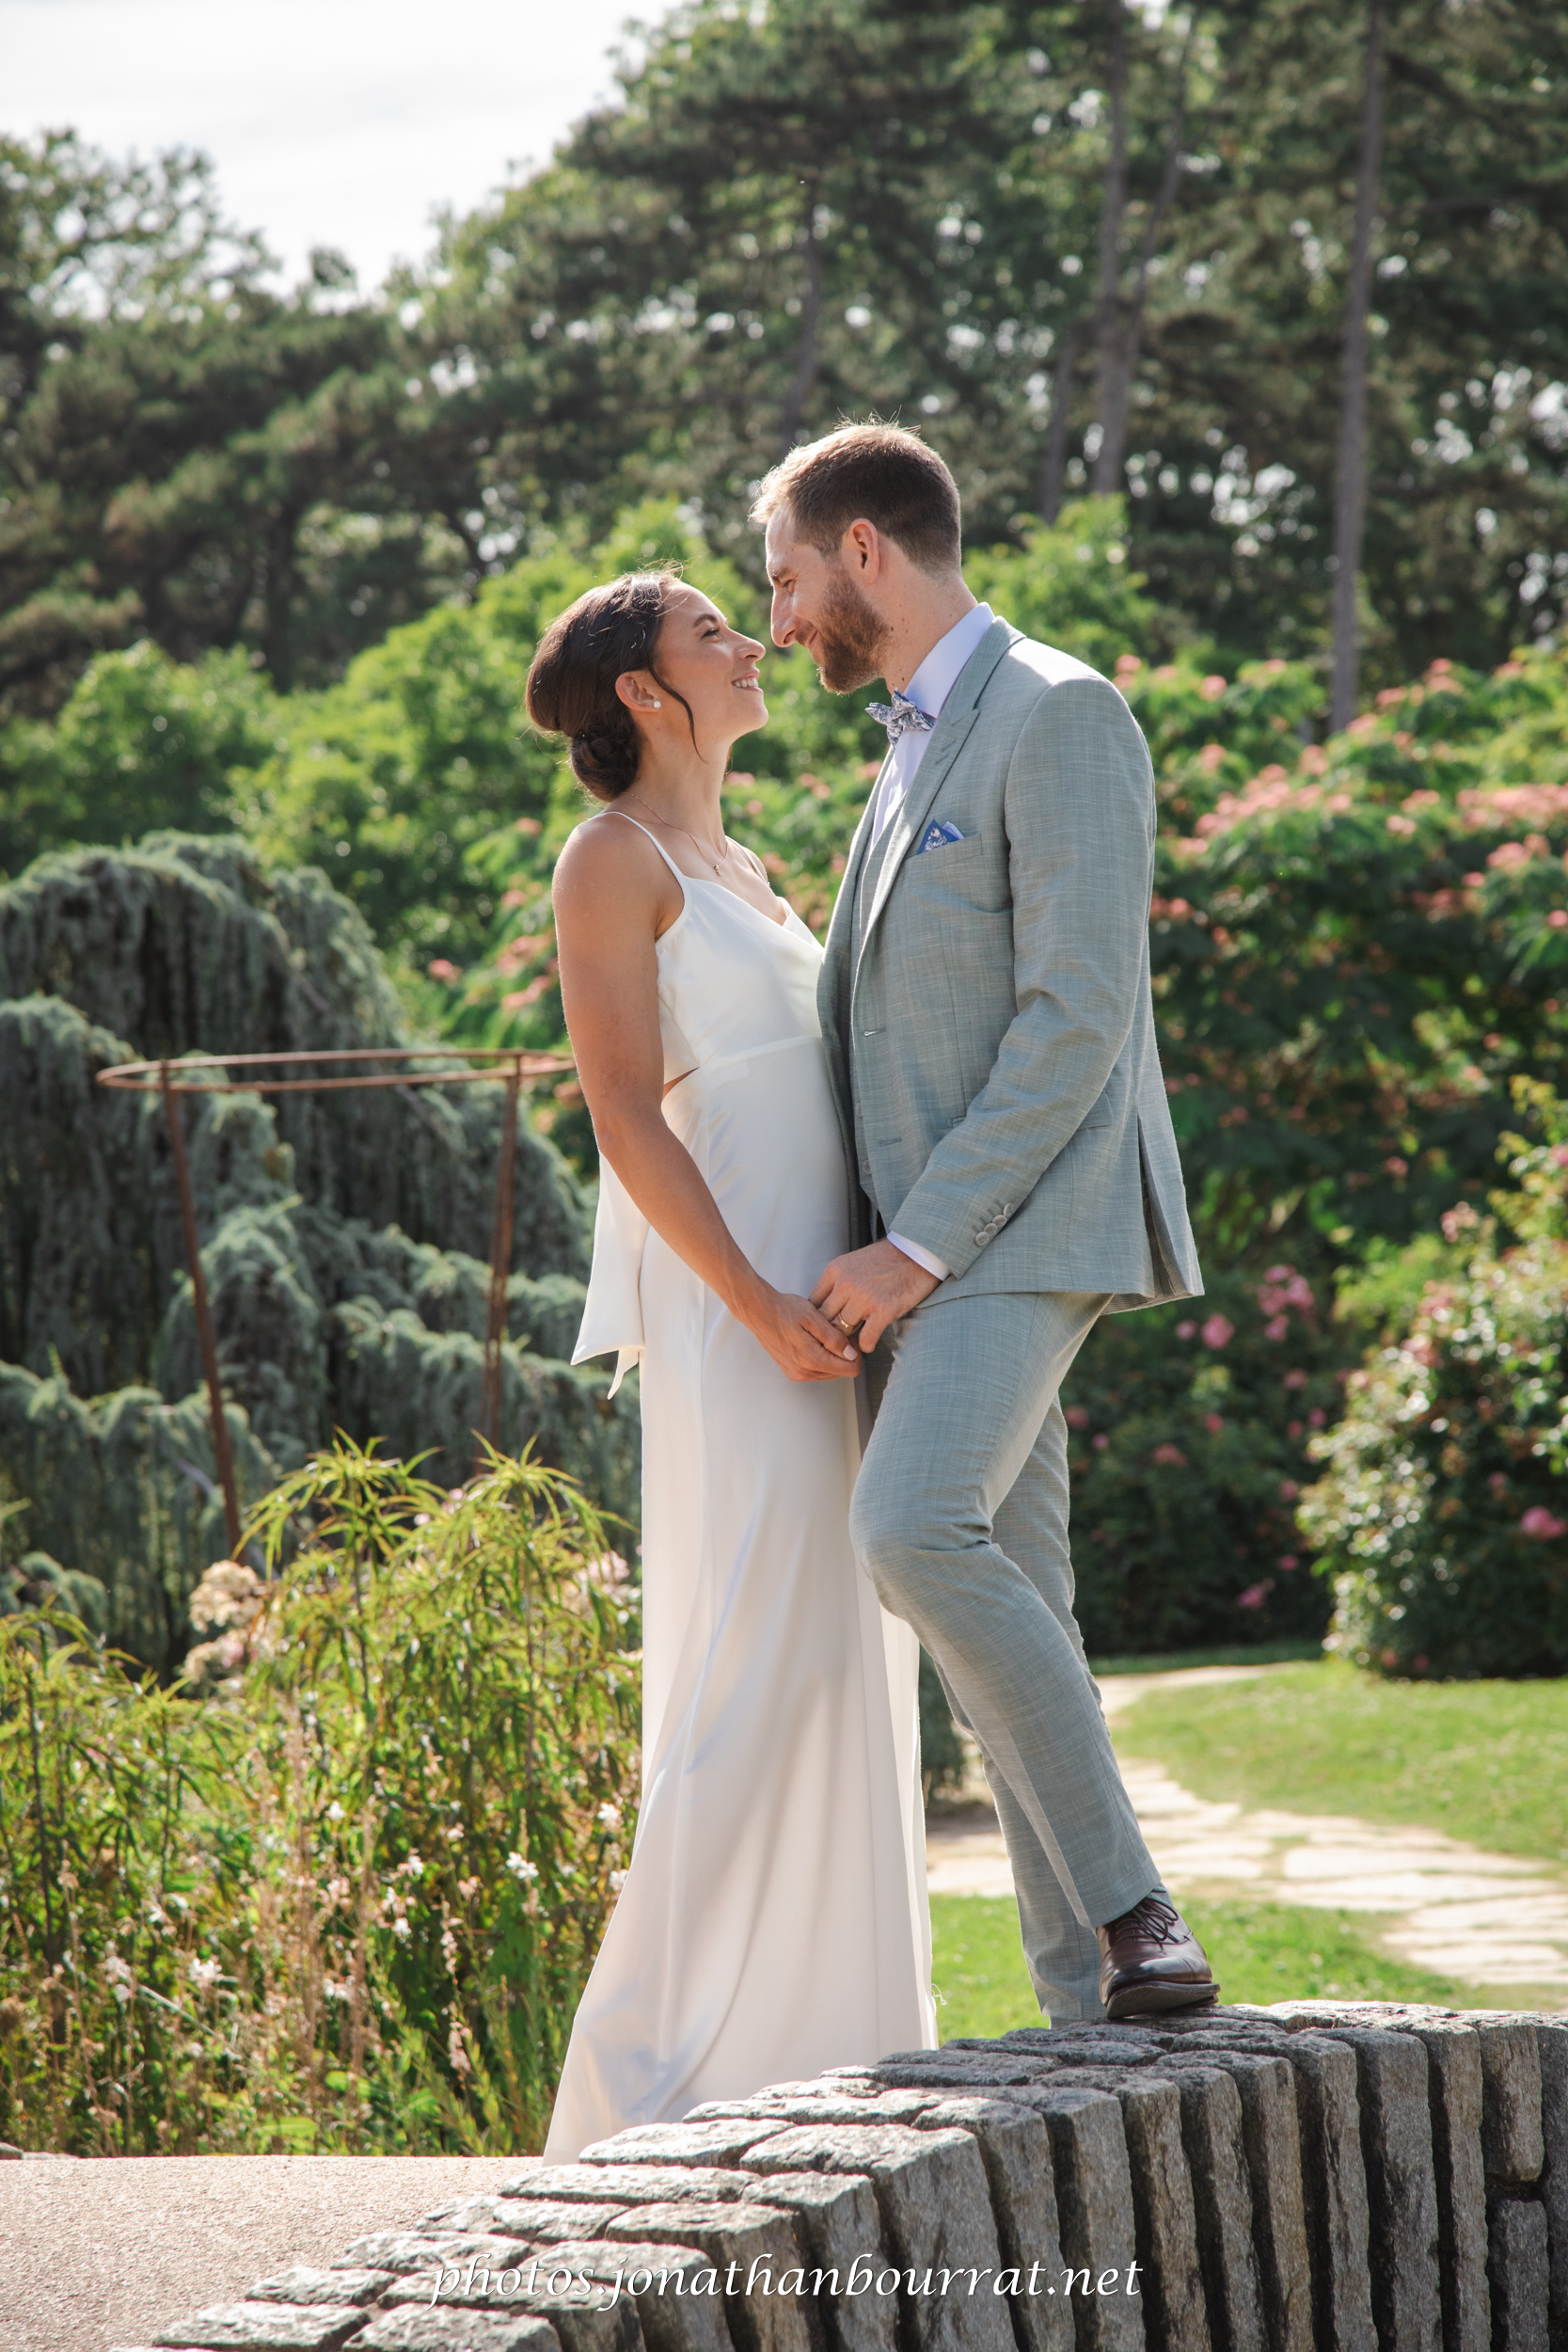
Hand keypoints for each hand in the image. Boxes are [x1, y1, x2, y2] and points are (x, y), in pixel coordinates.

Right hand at [744, 1286, 862, 1382]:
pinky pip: (816, 1370)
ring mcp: (796, 1374)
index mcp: (812, 1361)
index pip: (851, 1369)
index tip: (848, 1336)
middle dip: (843, 1353)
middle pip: (841, 1371)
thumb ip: (835, 1339)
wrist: (758, 1310)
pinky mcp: (791, 1371)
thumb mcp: (814, 1318)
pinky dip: (820, 1357)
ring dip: (831, 1355)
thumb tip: (851, 1355)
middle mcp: (804, 1373)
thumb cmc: (784, 1310)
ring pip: (829, 1371)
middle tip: (835, 1332)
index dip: (855, 1352)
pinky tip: (812, 1340)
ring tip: (821, 1334)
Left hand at [811, 1240, 938, 1352]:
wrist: (918, 1253)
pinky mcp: (883, 1310)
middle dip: (829, 1332)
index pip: (813, 1303)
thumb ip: (837, 1280)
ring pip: (843, 1330)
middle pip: (825, 1319)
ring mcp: (864, 1297)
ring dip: (847, 1340)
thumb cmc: (886, 1259)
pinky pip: (866, 1338)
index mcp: (836, 1270)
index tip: (823, 1328)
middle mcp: (846, 1283)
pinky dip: (866, 1345)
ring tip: (851, 1345)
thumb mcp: (853, 1262)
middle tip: (834, 1343)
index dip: (816, 1319)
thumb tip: (823, 1305)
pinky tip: (868, 1343)